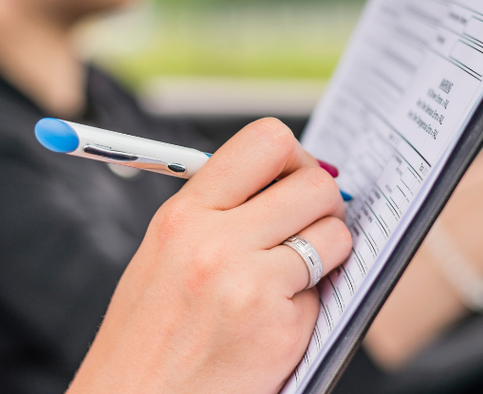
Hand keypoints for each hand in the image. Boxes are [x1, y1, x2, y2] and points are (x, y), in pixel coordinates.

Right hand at [69, 118, 352, 393]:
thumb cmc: (149, 340)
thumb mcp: (164, 257)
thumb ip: (218, 214)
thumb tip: (287, 179)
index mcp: (183, 215)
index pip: (265, 141)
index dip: (295, 157)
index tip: (294, 180)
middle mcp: (214, 241)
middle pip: (315, 183)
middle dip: (324, 204)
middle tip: (309, 228)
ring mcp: (249, 284)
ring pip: (333, 235)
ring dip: (326, 255)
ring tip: (290, 281)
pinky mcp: (279, 328)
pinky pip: (324, 294)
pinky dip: (310, 308)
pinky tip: (273, 326)